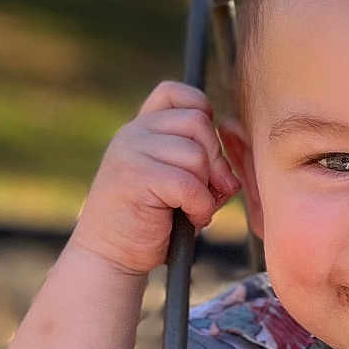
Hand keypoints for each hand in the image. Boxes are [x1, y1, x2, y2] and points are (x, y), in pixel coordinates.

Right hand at [70, 81, 241, 276]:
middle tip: (208, 190)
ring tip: (193, 208)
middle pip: (198, 123)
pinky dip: (201, 206)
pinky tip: (191, 218)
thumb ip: (205, 160)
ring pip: (196, 155)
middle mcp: (133, 133)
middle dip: (215, 160)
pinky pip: (189, 184)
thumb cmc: (156, 221)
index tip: (205, 148)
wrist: (114, 255)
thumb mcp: (184, 182)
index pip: (176, 93)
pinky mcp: (134, 176)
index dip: (202, 112)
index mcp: (143, 128)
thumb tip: (234, 149)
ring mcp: (130, 151)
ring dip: (207, 189)